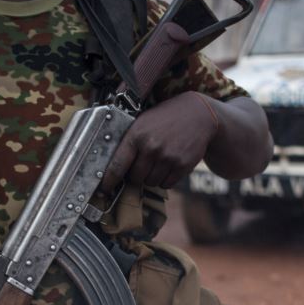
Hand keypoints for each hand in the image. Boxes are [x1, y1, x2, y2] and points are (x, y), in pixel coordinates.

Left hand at [102, 91, 219, 189]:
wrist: (199, 115)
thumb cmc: (165, 119)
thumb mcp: (143, 122)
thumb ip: (129, 142)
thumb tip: (111, 168)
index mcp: (136, 135)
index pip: (117, 165)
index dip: (109, 180)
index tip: (104, 189)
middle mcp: (151, 147)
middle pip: (135, 178)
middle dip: (136, 175)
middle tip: (143, 164)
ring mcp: (168, 157)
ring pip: (151, 183)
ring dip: (152, 177)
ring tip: (158, 161)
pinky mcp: (182, 165)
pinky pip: (166, 184)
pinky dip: (165, 179)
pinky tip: (169, 164)